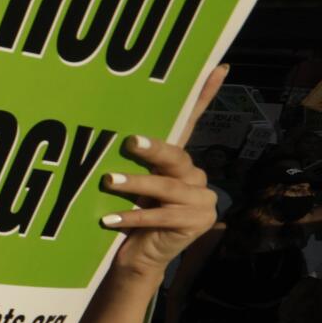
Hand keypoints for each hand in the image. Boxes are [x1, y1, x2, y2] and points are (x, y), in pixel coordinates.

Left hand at [102, 65, 226, 282]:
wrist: (133, 256)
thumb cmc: (124, 214)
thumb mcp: (124, 183)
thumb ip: (126, 160)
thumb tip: (106, 133)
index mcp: (178, 159)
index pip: (191, 121)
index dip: (204, 94)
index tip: (218, 66)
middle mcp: (194, 174)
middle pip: (175, 155)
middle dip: (152, 148)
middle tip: (129, 142)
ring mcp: (200, 198)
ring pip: (167, 186)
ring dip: (135, 184)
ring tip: (108, 182)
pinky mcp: (197, 221)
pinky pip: (163, 215)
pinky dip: (134, 216)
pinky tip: (110, 219)